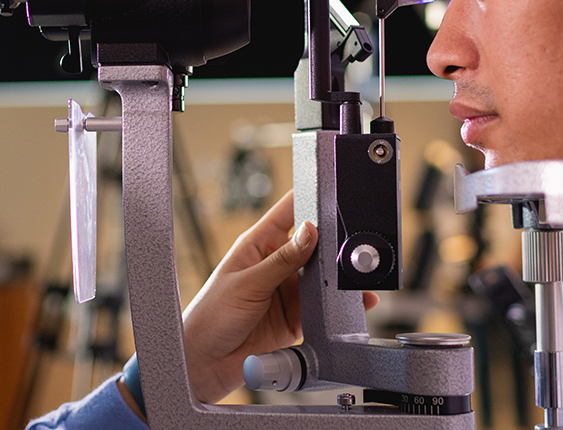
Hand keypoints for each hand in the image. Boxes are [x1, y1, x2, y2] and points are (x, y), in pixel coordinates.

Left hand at [179, 191, 377, 403]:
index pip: (288, 212)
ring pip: (322, 277)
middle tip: (352, 246)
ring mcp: (287, 291)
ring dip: (337, 278)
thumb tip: (310, 231)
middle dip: (332, 245)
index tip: (333, 198)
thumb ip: (282, 260)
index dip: (310, 201)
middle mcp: (276, 264)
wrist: (207, 363)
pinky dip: (338, 307)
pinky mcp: (297, 317)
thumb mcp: (247, 283)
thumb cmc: (211, 316)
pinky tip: (352, 304)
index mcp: (258, 244)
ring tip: (355, 277)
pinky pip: (324, 308)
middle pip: (313, 245)